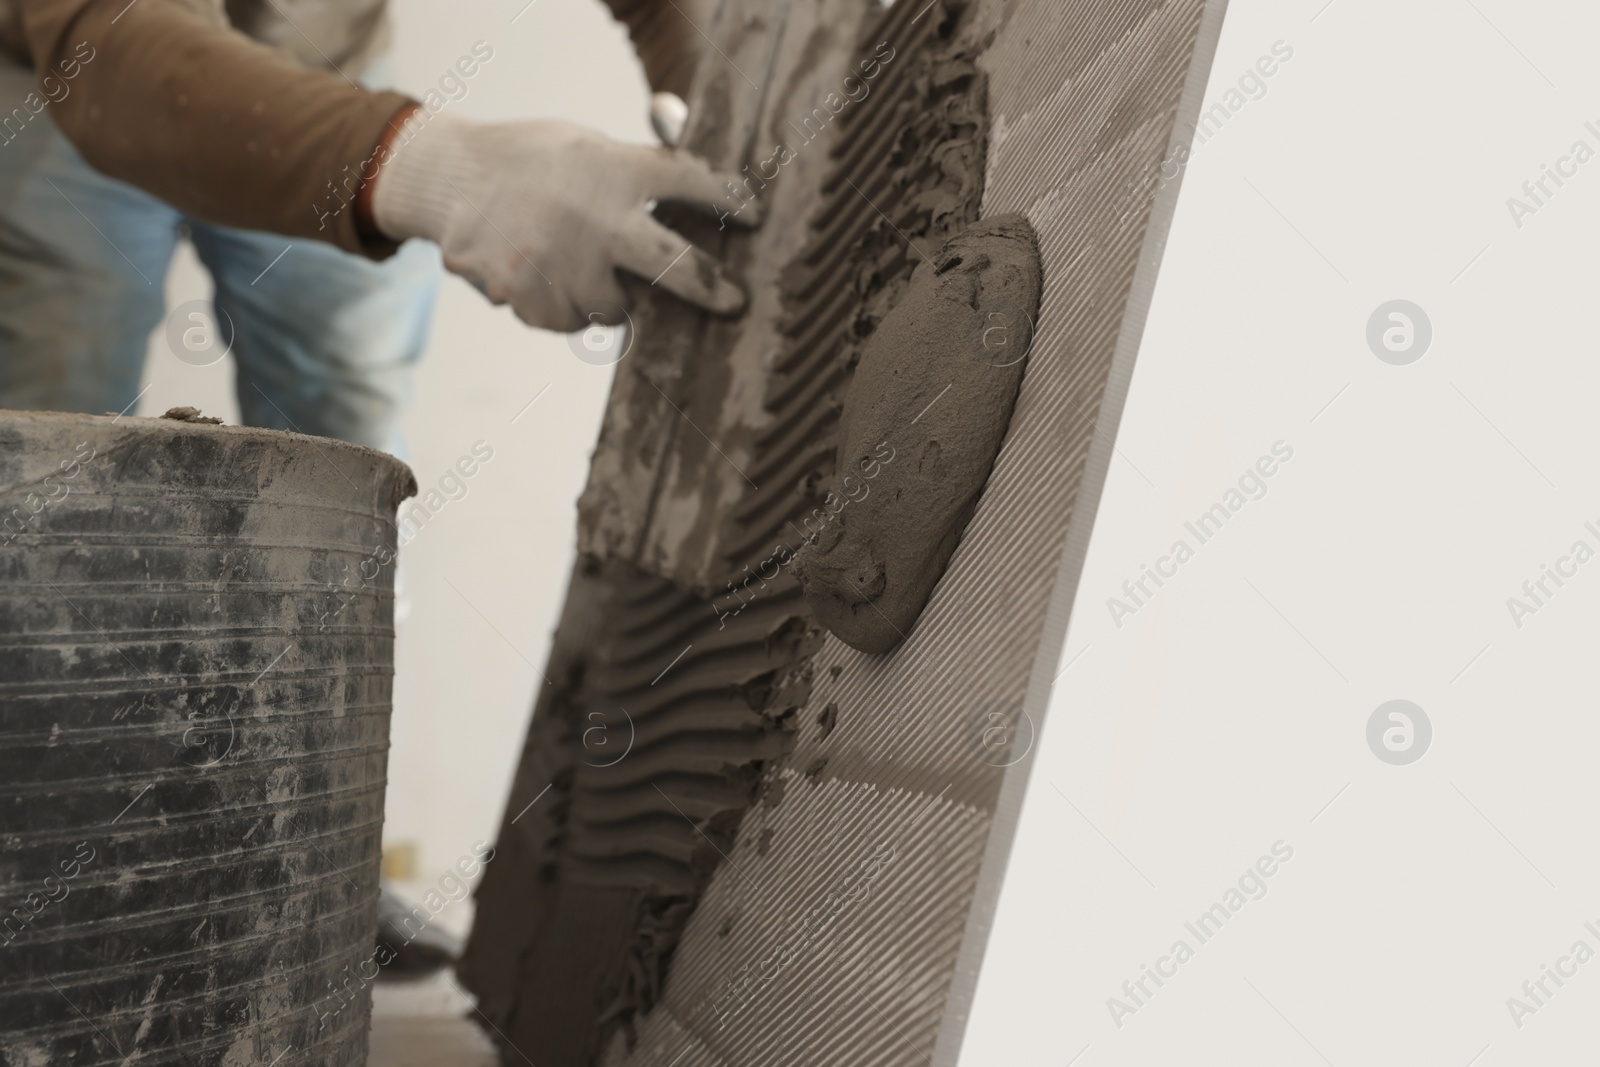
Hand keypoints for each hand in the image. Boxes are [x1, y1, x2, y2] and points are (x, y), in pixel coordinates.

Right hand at [370, 110, 753, 330]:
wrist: (447, 178)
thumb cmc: (531, 162)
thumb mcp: (585, 146)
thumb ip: (634, 173)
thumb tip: (703, 198)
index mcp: (612, 170)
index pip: (688, 182)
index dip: (725, 198)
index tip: (754, 215)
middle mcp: (592, 219)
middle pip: (673, 266)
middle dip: (710, 288)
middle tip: (734, 302)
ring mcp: (558, 264)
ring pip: (611, 309)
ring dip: (604, 294)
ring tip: (573, 259)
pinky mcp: (525, 296)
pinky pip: (564, 319)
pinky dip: (557, 302)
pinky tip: (534, 267)